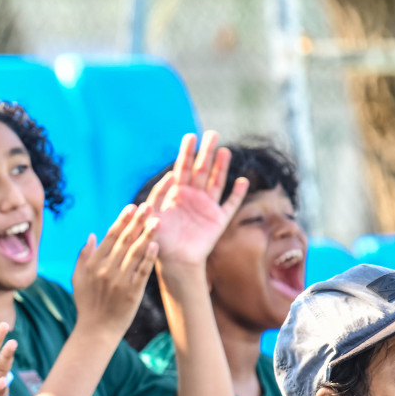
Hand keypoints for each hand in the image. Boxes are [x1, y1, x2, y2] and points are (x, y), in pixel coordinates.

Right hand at [70, 201, 158, 339]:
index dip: (122, 220)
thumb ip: (83, 256)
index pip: (110, 237)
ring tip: (157, 221)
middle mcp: (106, 270)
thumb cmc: (87, 304)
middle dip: (137, 222)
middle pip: (125, 241)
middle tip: (149, 206)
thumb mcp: (78, 278)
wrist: (96, 330)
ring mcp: (120, 281)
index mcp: (93, 264)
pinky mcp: (132, 292)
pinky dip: (149, 258)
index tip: (132, 207)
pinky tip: (156, 245)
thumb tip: (92, 234)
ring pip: (135, 253)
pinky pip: (142, 271)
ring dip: (147, 235)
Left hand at [146, 132, 248, 270]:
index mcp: (176, 194)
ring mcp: (207, 207)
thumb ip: (156, 198)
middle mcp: (193, 197)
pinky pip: (230, 204)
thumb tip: (167, 177)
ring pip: (216, 182)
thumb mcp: (152, 217)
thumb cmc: (160, 240)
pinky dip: (237, 193)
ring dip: (221, 167)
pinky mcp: (219, 220)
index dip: (187, 153)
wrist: (175, 261)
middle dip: (206, 152)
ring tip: (225, 151)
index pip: (182, 168)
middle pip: (202, 170)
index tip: (191, 136)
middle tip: (212, 134)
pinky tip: (242, 181)